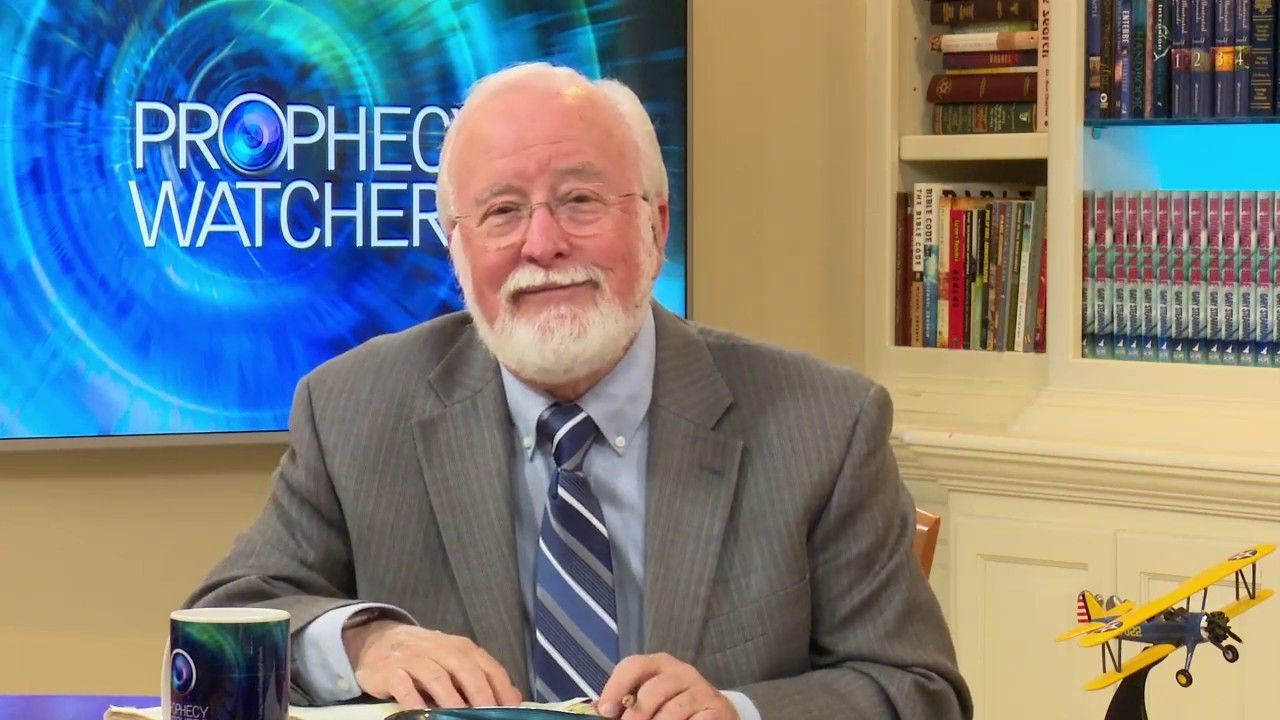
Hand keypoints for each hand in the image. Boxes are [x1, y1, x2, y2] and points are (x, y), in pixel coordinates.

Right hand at [343, 619, 522, 708]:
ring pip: (437, 677)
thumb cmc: (425, 656)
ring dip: (450, 698)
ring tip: (459, 716)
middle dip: (480, 694)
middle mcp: (441, 650)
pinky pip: (404, 686)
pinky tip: (422, 713)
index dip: (501, 688)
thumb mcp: (455, 661)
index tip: (511, 709)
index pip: (488, 666)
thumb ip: (482, 677)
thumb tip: (514, 698)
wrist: (379, 641)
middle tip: (489, 714)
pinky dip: (414, 700)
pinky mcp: (391, 671)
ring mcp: (415, 659)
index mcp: (462, 648)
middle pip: (465, 670)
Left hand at [597, 653, 737, 719]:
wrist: (715, 713)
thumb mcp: (650, 699)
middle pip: (654, 689)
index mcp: (659, 664)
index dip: (616, 687)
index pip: (633, 666)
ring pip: (674, 709)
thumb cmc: (673, 706)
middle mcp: (682, 672)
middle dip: (638, 713)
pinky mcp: (717, 709)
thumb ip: (626, 703)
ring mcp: (702, 690)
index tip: (606, 711)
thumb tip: (597, 712)